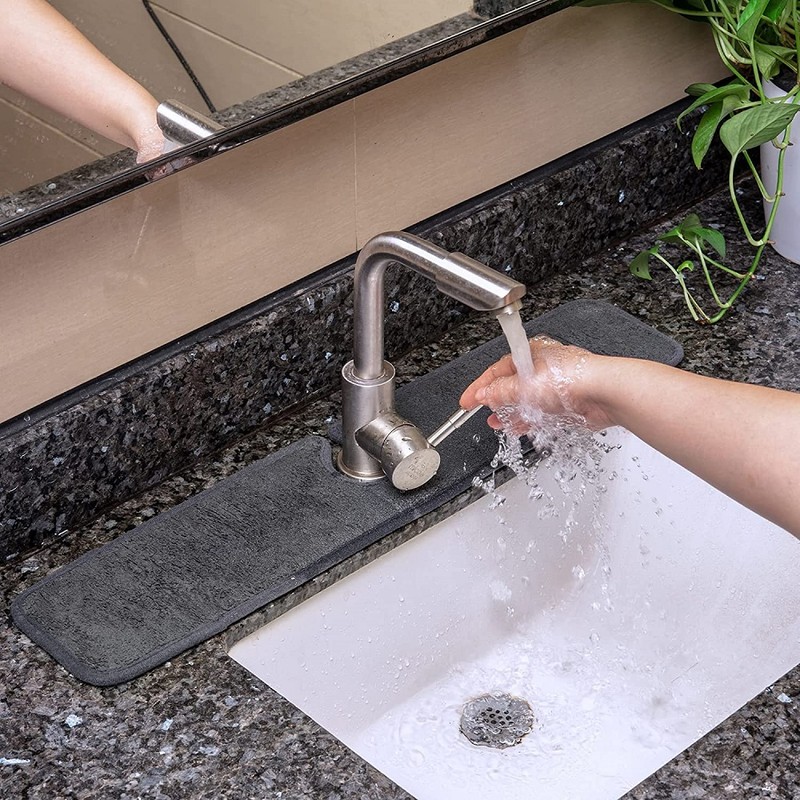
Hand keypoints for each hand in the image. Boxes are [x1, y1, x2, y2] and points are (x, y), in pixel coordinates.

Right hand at [459, 336, 614, 432]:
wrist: (604, 393)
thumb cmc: (570, 378)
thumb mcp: (524, 386)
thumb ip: (500, 392)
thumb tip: (484, 395)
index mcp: (531, 354)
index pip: (497, 370)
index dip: (479, 386)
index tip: (466, 400)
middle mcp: (543, 368)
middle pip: (511, 385)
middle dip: (494, 401)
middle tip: (480, 412)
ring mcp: (555, 386)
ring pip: (525, 401)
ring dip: (509, 414)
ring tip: (496, 424)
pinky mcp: (566, 404)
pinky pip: (540, 413)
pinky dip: (526, 421)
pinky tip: (518, 428)